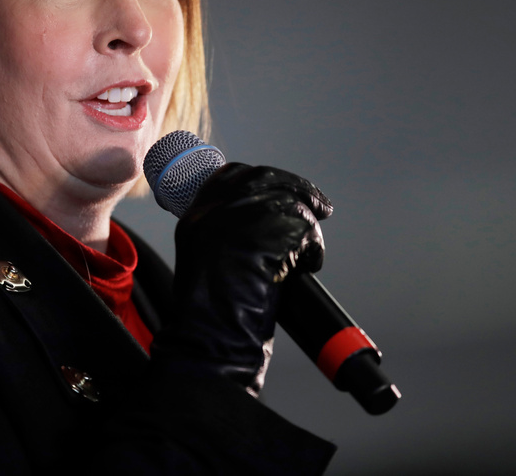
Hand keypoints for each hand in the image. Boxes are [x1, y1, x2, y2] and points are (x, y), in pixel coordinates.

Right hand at [151, 163, 328, 396]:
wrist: (209, 340)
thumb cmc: (209, 316)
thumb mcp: (206, 261)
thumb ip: (227, 235)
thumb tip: (266, 220)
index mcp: (196, 217)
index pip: (233, 175)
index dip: (265, 179)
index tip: (284, 187)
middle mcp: (213, 211)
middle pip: (264, 179)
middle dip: (297, 188)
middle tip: (320, 204)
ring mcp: (239, 220)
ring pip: (289, 203)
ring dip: (307, 228)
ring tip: (308, 254)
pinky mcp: (266, 234)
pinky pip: (305, 229)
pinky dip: (313, 249)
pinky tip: (308, 266)